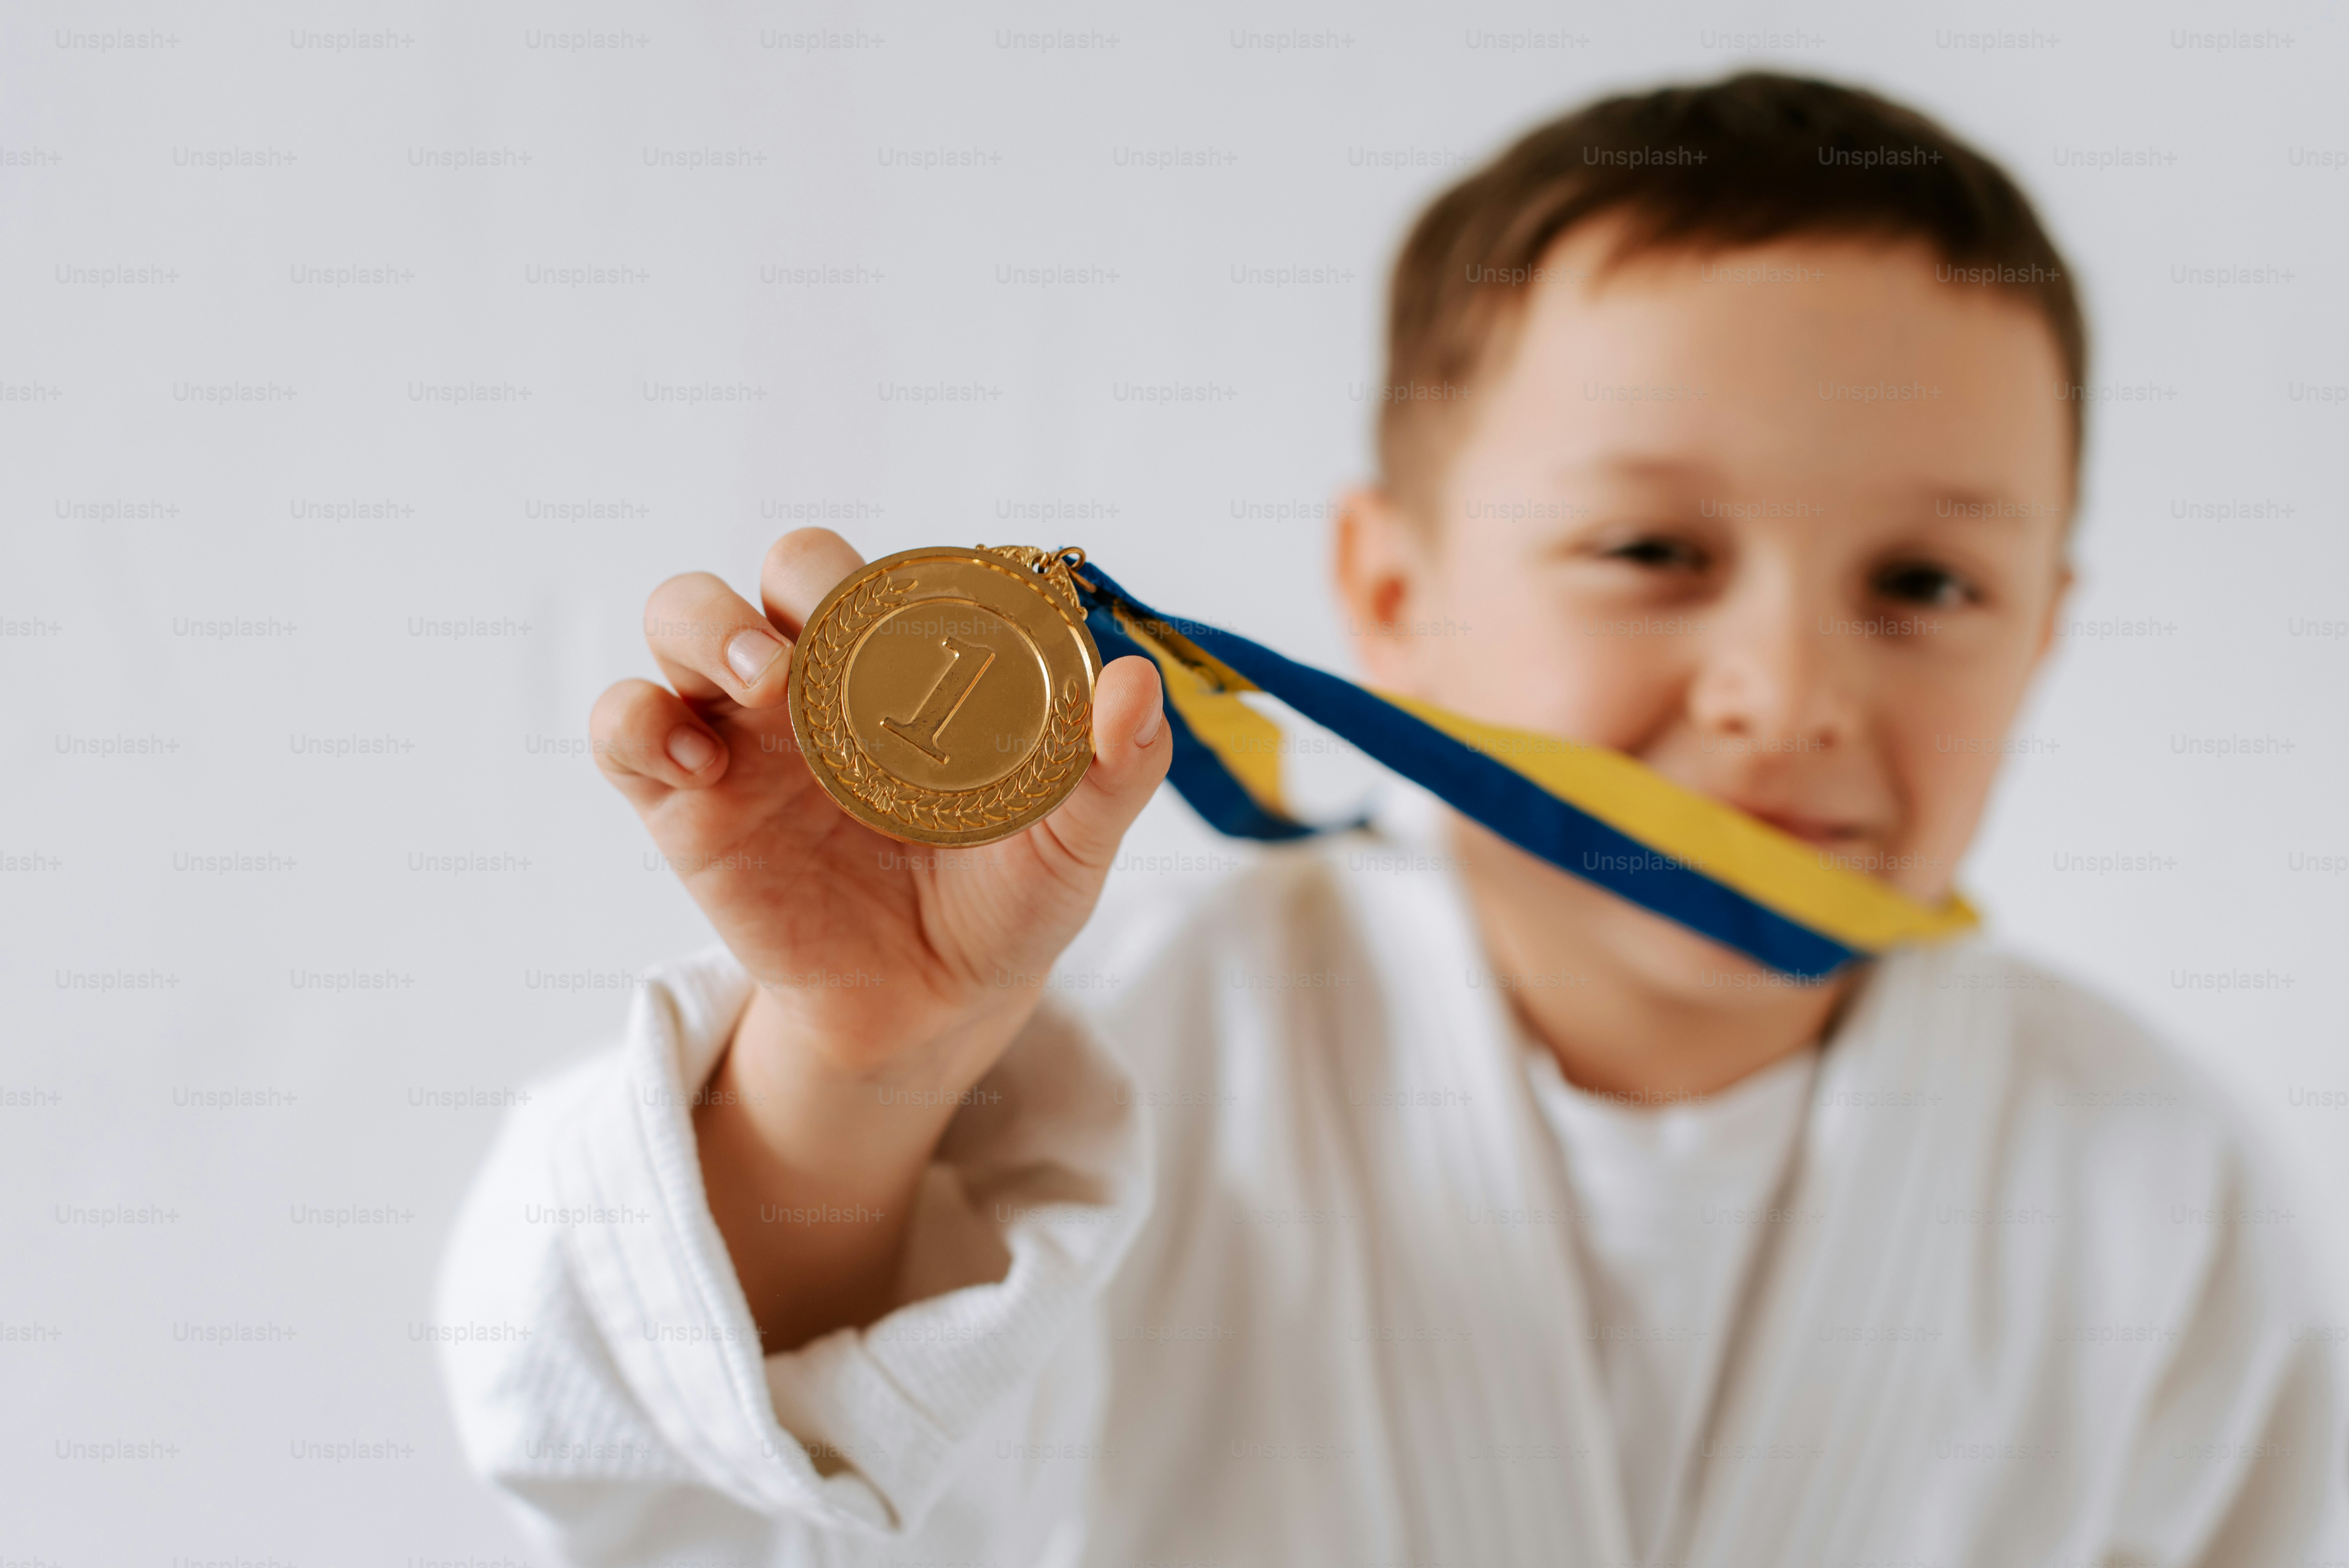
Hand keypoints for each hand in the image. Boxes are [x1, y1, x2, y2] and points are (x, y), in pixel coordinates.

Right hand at [588, 528, 1169, 1347]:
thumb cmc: (1003, 901)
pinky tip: (695, 759)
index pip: (892, 573)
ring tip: (764, 686)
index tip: (932, 624)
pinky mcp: (683, 797)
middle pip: (780, 570)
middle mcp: (822, 677)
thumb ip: (1115, 767)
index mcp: (911, 665)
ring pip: (682, 615)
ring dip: (709, 627)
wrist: (932, 1007)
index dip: (902, 577)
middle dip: (802, 586)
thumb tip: (1140, 683)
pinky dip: (637, 719)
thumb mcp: (1072, 842)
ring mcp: (743, 728)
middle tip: (836, 649)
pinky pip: (623, 727)